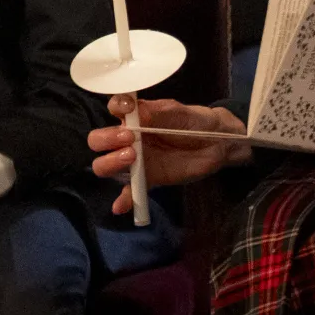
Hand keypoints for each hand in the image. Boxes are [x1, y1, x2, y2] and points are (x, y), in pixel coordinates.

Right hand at [89, 96, 250, 214]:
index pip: (112, 110)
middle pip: (98, 140)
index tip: (128, 109)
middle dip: (107, 139)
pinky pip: (129, 192)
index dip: (115, 108)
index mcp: (134, 116)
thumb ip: (155, 111)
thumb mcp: (176, 111)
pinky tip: (120, 206)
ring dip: (111, 163)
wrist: (215, 142)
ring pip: (105, 165)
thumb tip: (132, 110)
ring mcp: (135, 160)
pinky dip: (123, 199)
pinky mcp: (147, 180)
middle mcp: (128, 137)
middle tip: (130, 140)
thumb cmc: (193, 121)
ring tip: (132, 159)